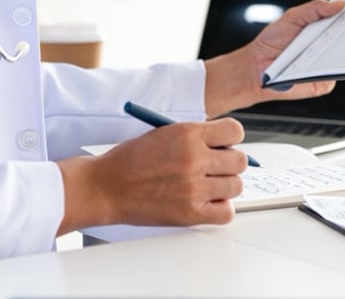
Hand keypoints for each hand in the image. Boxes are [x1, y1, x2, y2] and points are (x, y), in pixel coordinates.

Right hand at [57, 118, 246, 231]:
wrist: (105, 187)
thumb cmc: (129, 161)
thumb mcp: (164, 134)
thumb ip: (195, 137)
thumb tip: (225, 146)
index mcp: (188, 134)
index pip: (235, 131)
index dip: (231, 139)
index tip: (224, 145)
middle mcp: (194, 159)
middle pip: (240, 161)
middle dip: (229, 164)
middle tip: (214, 168)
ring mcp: (194, 187)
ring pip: (236, 187)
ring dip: (225, 187)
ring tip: (206, 187)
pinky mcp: (190, 213)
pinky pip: (226, 213)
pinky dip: (220, 209)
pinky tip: (205, 203)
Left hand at [202, 0, 344, 117]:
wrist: (255, 70)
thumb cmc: (270, 43)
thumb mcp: (292, 17)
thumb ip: (314, 9)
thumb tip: (338, 4)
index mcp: (321, 31)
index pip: (344, 21)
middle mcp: (327, 49)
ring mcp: (326, 66)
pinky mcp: (323, 83)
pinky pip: (335, 75)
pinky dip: (336, 68)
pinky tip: (332, 59)